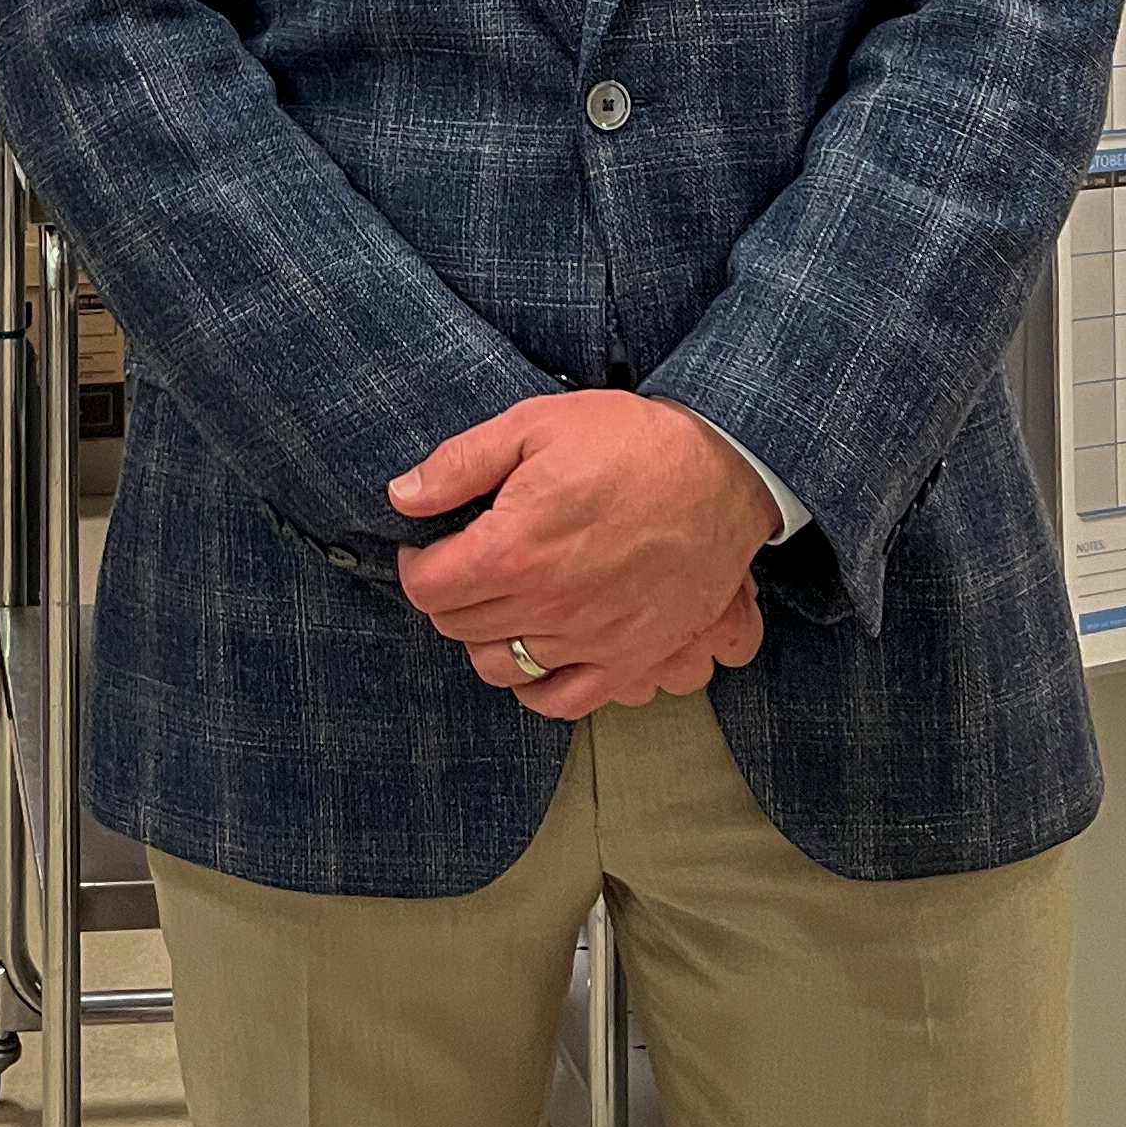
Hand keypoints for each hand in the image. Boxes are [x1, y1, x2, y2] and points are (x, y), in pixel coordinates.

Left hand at [390, 392, 775, 719]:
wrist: (723, 470)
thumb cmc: (630, 442)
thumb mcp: (534, 425)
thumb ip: (459, 464)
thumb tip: (403, 496)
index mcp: (514, 550)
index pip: (427, 587)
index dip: (414, 563)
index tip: (424, 545)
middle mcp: (546, 606)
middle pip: (457, 626)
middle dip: (447, 593)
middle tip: (463, 562)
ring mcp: (588, 640)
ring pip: (499, 665)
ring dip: (484, 636)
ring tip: (497, 600)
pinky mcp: (629, 659)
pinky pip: (561, 701)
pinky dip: (535, 686)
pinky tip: (532, 653)